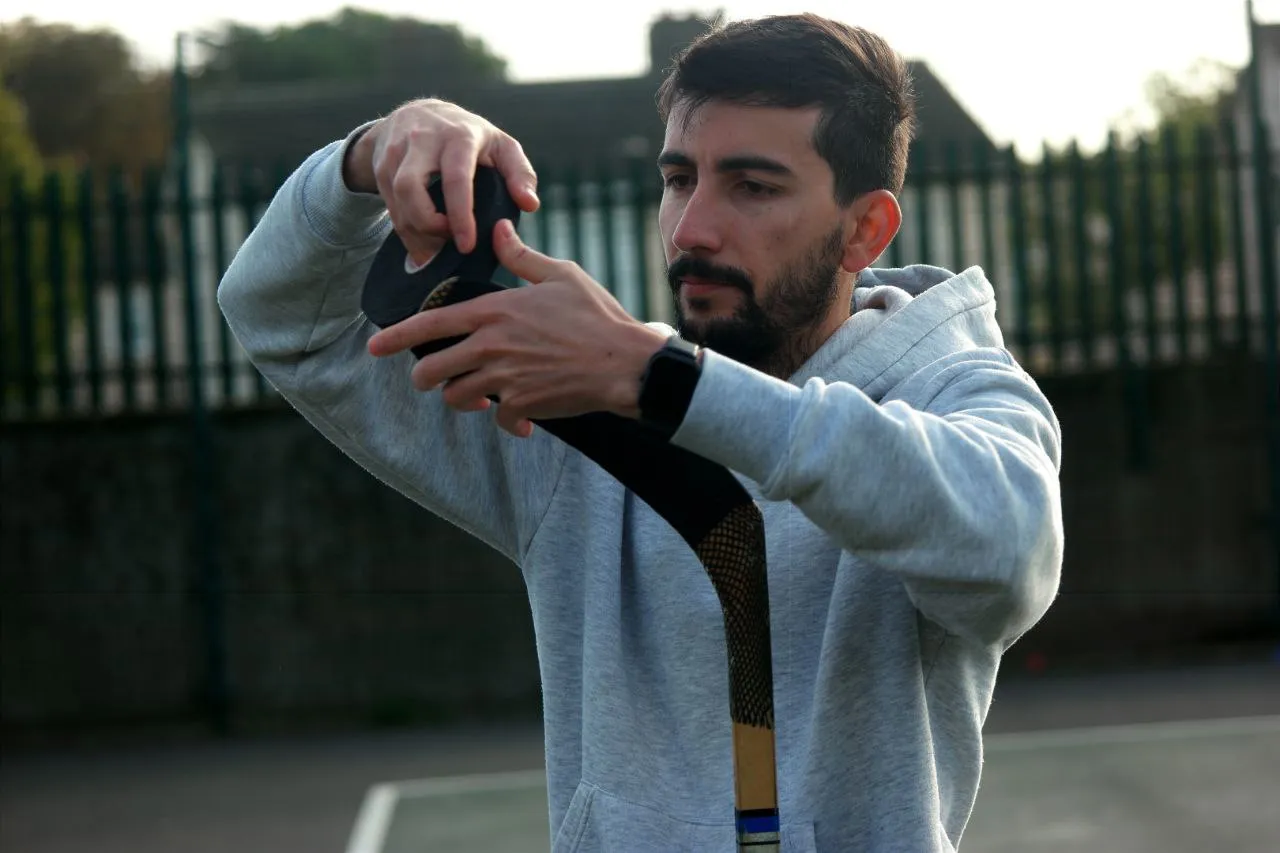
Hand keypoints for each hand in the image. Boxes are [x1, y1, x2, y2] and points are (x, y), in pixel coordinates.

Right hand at [343, 98, 540, 262]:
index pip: (455, 179)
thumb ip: (520, 174)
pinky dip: (404, 229)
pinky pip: (388, 204)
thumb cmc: (470, 136)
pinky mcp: (381, 165)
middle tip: (448, 244)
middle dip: (427, 225)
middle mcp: (422, 139)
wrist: (420, 113)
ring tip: (435, 251)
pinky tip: (420, 243)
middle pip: (410, 188)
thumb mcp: (501, 146)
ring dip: (413, 232)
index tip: (467, 245)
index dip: (460, 216)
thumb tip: (530, 205)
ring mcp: (396, 151)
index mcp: (458, 137)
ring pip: (395, 199)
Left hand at [367, 219, 667, 437]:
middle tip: (432, 379)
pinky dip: (509, 422)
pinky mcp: (524, 405)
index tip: (374, 347)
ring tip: (479, 396)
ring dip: (463, 399)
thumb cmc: (596, 315)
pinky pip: (501, 419)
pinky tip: (522, 421)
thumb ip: (521, 257)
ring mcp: (505, 378)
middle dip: (425, 378)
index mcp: (494, 312)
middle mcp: (491, 346)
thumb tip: (497, 229)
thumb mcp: (560, 275)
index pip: (430, 325)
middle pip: (432, 372)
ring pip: (458, 398)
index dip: (396, 338)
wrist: (625, 363)